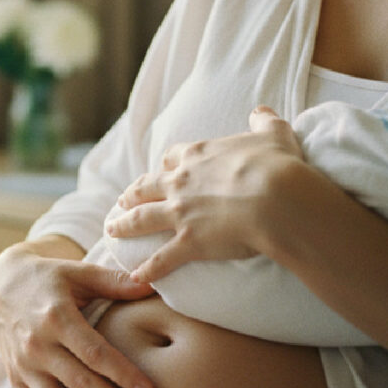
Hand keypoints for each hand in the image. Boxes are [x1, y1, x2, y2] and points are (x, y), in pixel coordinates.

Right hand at [0, 237, 156, 387]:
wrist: (1, 283)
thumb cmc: (49, 277)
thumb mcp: (79, 272)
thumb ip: (114, 282)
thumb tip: (152, 282)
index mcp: (57, 317)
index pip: (95, 353)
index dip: (123, 374)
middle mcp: (38, 344)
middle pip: (80, 384)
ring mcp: (24, 363)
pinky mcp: (15, 375)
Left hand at [105, 107, 303, 282]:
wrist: (275, 197)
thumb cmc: (276, 164)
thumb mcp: (273, 134)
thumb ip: (264, 121)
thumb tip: (261, 111)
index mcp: (197, 156)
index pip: (173, 157)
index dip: (167, 164)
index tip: (163, 169)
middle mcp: (181, 182)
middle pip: (147, 187)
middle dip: (132, 194)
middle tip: (121, 200)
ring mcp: (181, 213)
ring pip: (142, 218)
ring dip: (125, 225)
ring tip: (111, 230)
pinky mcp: (189, 241)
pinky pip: (162, 259)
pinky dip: (148, 269)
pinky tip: (136, 276)